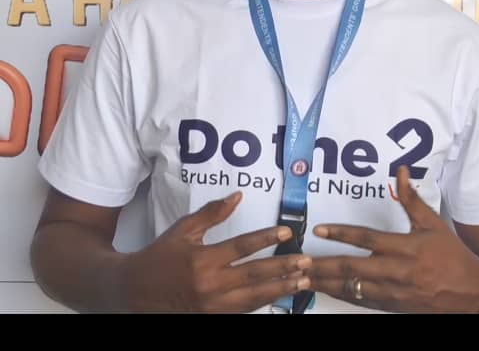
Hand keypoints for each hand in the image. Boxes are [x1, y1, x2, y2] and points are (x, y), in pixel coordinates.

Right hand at [119, 191, 310, 312]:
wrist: (136, 290)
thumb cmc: (161, 255)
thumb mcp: (184, 229)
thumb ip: (212, 213)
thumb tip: (237, 196)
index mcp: (202, 260)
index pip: (241, 247)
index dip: (266, 238)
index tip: (286, 232)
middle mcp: (209, 285)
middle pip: (254, 276)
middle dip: (282, 268)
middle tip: (305, 261)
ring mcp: (212, 306)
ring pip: (253, 298)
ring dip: (280, 289)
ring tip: (301, 281)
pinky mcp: (211, 318)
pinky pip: (243, 311)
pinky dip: (262, 303)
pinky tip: (279, 296)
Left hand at [309, 167, 478, 312]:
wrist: (473, 294)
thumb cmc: (452, 255)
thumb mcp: (433, 224)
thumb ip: (412, 199)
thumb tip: (400, 171)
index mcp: (407, 248)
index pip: (368, 239)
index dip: (342, 233)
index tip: (319, 229)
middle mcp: (398, 272)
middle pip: (354, 269)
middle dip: (323, 266)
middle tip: (299, 263)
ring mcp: (395, 293)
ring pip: (354, 290)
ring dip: (327, 284)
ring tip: (302, 279)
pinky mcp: (394, 307)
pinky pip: (363, 302)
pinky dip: (343, 296)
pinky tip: (326, 290)